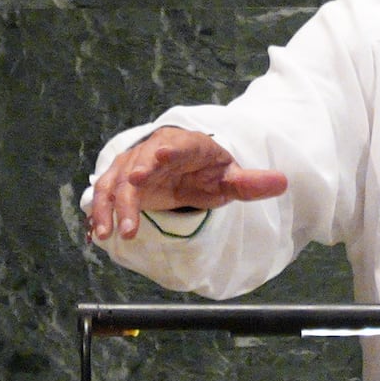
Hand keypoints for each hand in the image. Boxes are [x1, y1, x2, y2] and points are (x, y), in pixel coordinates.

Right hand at [82, 129, 285, 243]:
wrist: (183, 166)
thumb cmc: (209, 172)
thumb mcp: (229, 179)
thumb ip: (250, 184)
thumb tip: (283, 183)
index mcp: (188, 146)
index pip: (179, 145)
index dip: (170, 149)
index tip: (160, 154)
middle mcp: (155, 151)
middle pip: (141, 162)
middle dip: (135, 179)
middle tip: (132, 195)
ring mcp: (134, 165)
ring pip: (118, 182)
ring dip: (112, 206)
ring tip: (112, 234)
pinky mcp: (120, 180)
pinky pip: (106, 195)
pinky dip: (100, 212)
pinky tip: (96, 235)